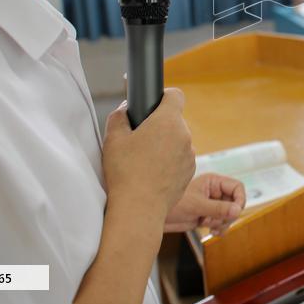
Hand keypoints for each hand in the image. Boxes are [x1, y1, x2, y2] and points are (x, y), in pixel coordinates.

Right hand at [102, 89, 194, 220]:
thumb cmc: (125, 171)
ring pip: (178, 140)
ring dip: (165, 144)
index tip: (152, 104)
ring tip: (145, 159)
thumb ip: (119, 116)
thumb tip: (126, 110)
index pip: (175, 95)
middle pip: (174, 120)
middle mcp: (184, 135)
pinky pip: (180, 158)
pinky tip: (153, 172)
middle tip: (140, 137)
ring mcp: (190, 155)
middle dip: (159, 125)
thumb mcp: (113, 138)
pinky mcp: (190, 172)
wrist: (139, 207)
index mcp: (168, 121)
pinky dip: (170, 161)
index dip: (163, 97)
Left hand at [164, 173, 245, 235]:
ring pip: (229, 214)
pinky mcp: (207, 215)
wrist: (156, 218)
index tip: (235, 212)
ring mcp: (211, 204)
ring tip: (209, 226)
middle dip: (228, 214)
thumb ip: (218, 208)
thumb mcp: (197, 206)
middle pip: (235, 202)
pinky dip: (220, 228)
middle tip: (216, 222)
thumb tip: (238, 210)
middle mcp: (214, 191)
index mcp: (213, 181)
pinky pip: (222, 222)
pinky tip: (212, 232)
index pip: (237, 187)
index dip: (240, 199)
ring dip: (223, 222)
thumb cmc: (173, 205)